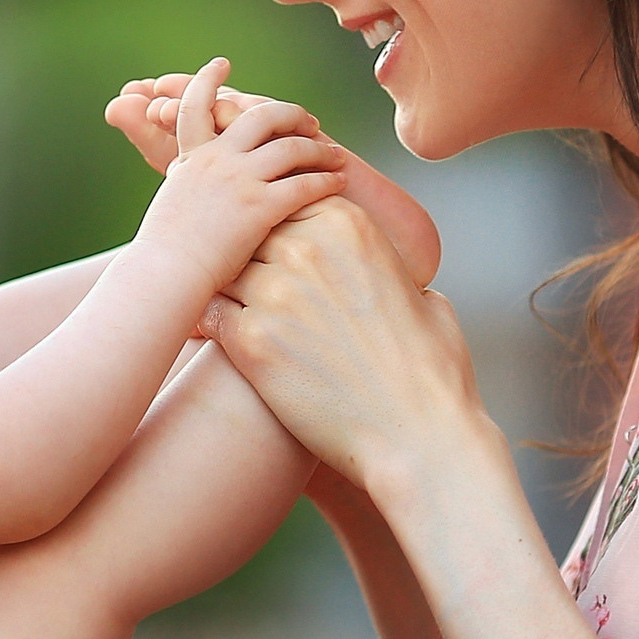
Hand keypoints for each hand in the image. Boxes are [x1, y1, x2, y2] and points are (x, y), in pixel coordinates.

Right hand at [128, 59, 346, 299]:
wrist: (164, 274)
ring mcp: (239, 180)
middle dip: (288, 114)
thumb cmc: (163, 255)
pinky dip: (325, 180)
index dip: (207, 81)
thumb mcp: (169, 204)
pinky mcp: (260, 206)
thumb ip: (185, 185)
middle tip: (307, 121)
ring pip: (290, 147)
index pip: (196, 106)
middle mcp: (216, 160)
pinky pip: (303, 183)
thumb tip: (187, 182)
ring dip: (318, 149)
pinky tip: (337, 183)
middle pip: (260, 116)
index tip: (220, 63)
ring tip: (334, 155)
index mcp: (192, 158)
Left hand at [204, 197, 483, 492]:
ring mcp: (275, 291)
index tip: (272, 248)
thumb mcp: (425, 300)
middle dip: (244, 253)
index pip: (285, 202)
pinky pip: (210, 314)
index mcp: (348, 224)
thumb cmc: (431, 375)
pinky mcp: (252, 340)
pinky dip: (208, 323)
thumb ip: (395, 275)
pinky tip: (211, 336)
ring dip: (224, 287)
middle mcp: (307, 247)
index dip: (275, 226)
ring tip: (218, 304)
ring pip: (224, 270)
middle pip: (249, 231)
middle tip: (236, 275)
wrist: (417, 436)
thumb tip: (396, 281)